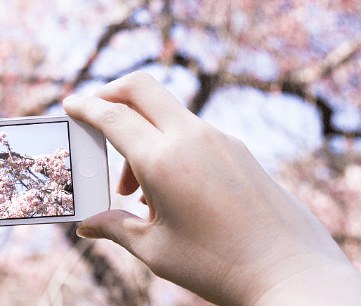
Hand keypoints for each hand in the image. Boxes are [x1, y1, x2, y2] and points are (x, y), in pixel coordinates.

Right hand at [63, 72, 360, 305]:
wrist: (292, 273)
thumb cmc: (218, 265)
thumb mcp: (156, 250)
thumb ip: (115, 228)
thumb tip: (87, 225)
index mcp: (163, 160)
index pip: (112, 116)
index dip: (85, 107)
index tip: (69, 104)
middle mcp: (191, 137)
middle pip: (141, 87)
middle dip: (110, 93)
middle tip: (95, 117)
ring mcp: (219, 139)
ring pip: (166, 114)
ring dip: (141, 134)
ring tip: (135, 193)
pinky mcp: (238, 150)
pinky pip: (191, 132)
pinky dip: (168, 146)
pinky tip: (171, 192)